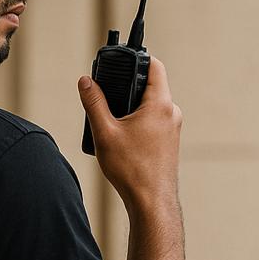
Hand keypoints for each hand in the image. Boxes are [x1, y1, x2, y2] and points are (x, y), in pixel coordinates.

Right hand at [77, 55, 182, 215]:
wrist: (151, 202)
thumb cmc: (131, 170)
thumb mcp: (104, 132)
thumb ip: (94, 103)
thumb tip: (85, 81)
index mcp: (160, 104)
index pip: (154, 66)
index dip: (137, 57)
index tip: (120, 60)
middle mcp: (171, 113)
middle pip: (150, 85)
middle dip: (128, 85)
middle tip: (107, 92)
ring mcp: (172, 128)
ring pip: (151, 105)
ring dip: (131, 106)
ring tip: (111, 121)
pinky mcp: (169, 141)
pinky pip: (153, 120)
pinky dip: (137, 121)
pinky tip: (121, 137)